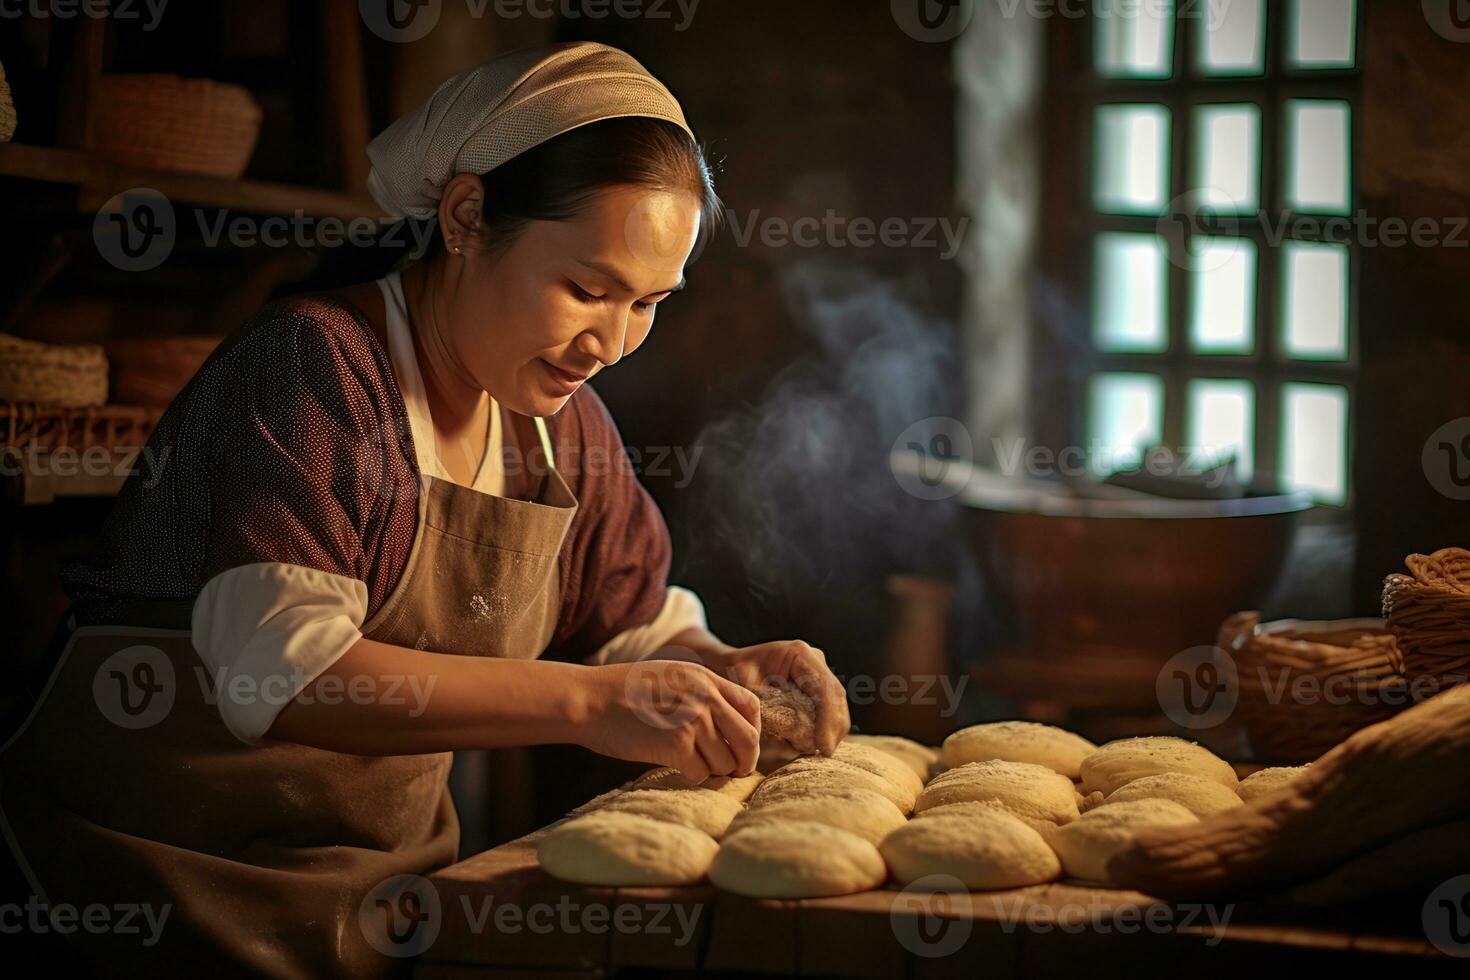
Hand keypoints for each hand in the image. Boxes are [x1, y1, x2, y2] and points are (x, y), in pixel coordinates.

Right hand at [579, 659, 760, 782]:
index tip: (744, 746)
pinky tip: (679, 770)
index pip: (751, 707)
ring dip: (713, 770)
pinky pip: (701, 773)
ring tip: (695, 766)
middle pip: (747, 739)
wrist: (589, 700)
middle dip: (745, 760)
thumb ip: (700, 693)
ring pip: (724, 762)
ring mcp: (692, 721)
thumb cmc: (622, 692)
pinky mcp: (676, 745)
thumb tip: (725, 725)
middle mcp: (704, 697)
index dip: (753, 731)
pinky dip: (693, 777)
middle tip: (735, 770)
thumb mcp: (670, 676)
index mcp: (705, 678)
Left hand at [708, 639, 849, 755]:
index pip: (824, 688)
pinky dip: (824, 730)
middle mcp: (814, 661)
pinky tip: (814, 744)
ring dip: (831, 731)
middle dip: (833, 728)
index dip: (828, 719)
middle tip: (824, 754)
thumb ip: (766, 706)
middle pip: (837, 698)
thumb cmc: (732, 674)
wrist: (728, 667)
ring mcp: (818, 674)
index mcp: (799, 654)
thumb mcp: (743, 687)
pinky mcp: (816, 689)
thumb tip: (792, 733)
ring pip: (837, 707)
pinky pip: (829, 712)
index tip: (824, 746)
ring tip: (819, 752)